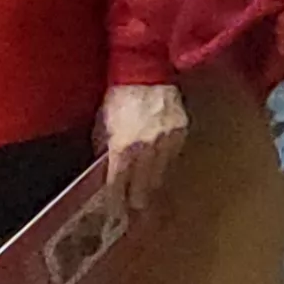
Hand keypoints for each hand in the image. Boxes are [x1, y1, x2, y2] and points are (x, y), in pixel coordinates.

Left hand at [96, 83, 190, 214]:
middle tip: (134, 208)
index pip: (119, 184)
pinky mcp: (180, 132)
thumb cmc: (119, 95)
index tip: (115, 211)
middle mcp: (147, 148)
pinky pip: (172, 156)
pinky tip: (159, 165)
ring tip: (147, 191)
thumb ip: (104, 146)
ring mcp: (167, 141)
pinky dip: (164, 163)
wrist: (145, 71)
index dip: (116, 200)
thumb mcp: (102, 122)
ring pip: (161, 174)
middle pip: (144, 186)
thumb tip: (104, 164)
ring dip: (152, 183)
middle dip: (137, 199)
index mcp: (123, 147)